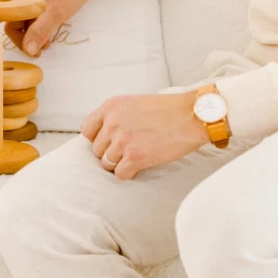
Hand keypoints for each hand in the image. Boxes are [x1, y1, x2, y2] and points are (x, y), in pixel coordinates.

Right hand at [0, 0, 111, 55]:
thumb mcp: (54, 13)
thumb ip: (39, 32)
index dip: (17, 40)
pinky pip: (34, 17)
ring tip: (47, 44)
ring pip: (26, 21)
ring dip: (34, 35)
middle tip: (40, 51)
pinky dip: (40, 28)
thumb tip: (28, 51)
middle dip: (26, 39)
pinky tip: (49, 34)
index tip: (31, 51)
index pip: (8, 24)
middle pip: (16, 23)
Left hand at [82, 92, 206, 178]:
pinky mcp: (135, 157)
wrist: (191, 115)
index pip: (86, 130)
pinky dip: (129, 173)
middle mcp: (113, 123)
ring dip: (119, 164)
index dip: (97, 139)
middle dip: (110, 153)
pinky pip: (120, 174)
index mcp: (111, 106)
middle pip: (97, 149)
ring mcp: (123, 141)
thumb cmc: (167, 109)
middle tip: (127, 151)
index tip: (108, 142)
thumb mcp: (134, 103)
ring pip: (106, 163)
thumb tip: (104, 136)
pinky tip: (140, 166)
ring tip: (135, 157)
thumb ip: (115, 116)